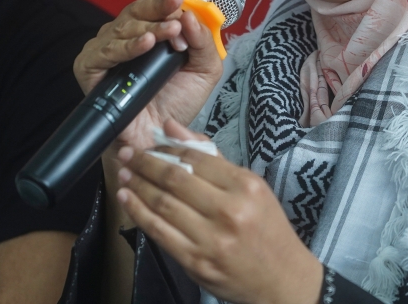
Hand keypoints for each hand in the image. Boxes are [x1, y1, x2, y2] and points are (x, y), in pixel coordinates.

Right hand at [73, 0, 223, 152]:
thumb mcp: (203, 71)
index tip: (184, 1)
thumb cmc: (175, 105)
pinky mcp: (89, 66)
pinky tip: (147, 43)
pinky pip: (108, 50)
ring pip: (124, 26)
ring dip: (151, 26)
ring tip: (171, 31)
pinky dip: (128, 46)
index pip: (152, 4)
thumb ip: (203, 43)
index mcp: (148, 31)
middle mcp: (125, 36)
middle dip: (159, 6)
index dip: (168, 3)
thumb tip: (190, 15)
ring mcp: (105, 49)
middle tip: (177, 4)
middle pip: (137, 8)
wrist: (156, 139)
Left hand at [115, 120, 322, 303]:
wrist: (283, 280)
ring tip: (124, 173)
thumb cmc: (267, 229)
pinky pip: (159, 232)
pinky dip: (138, 212)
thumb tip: (172, 127)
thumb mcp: (252, 187)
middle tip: (127, 154)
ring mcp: (211, 239)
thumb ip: (211, 156)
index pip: (195, 158)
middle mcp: (229, 211)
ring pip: (162, 204)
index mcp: (245, 187)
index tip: (149, 144)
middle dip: (144, 163)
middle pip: (175, 179)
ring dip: (137, 186)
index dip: (166, 148)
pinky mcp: (196, 262)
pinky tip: (127, 199)